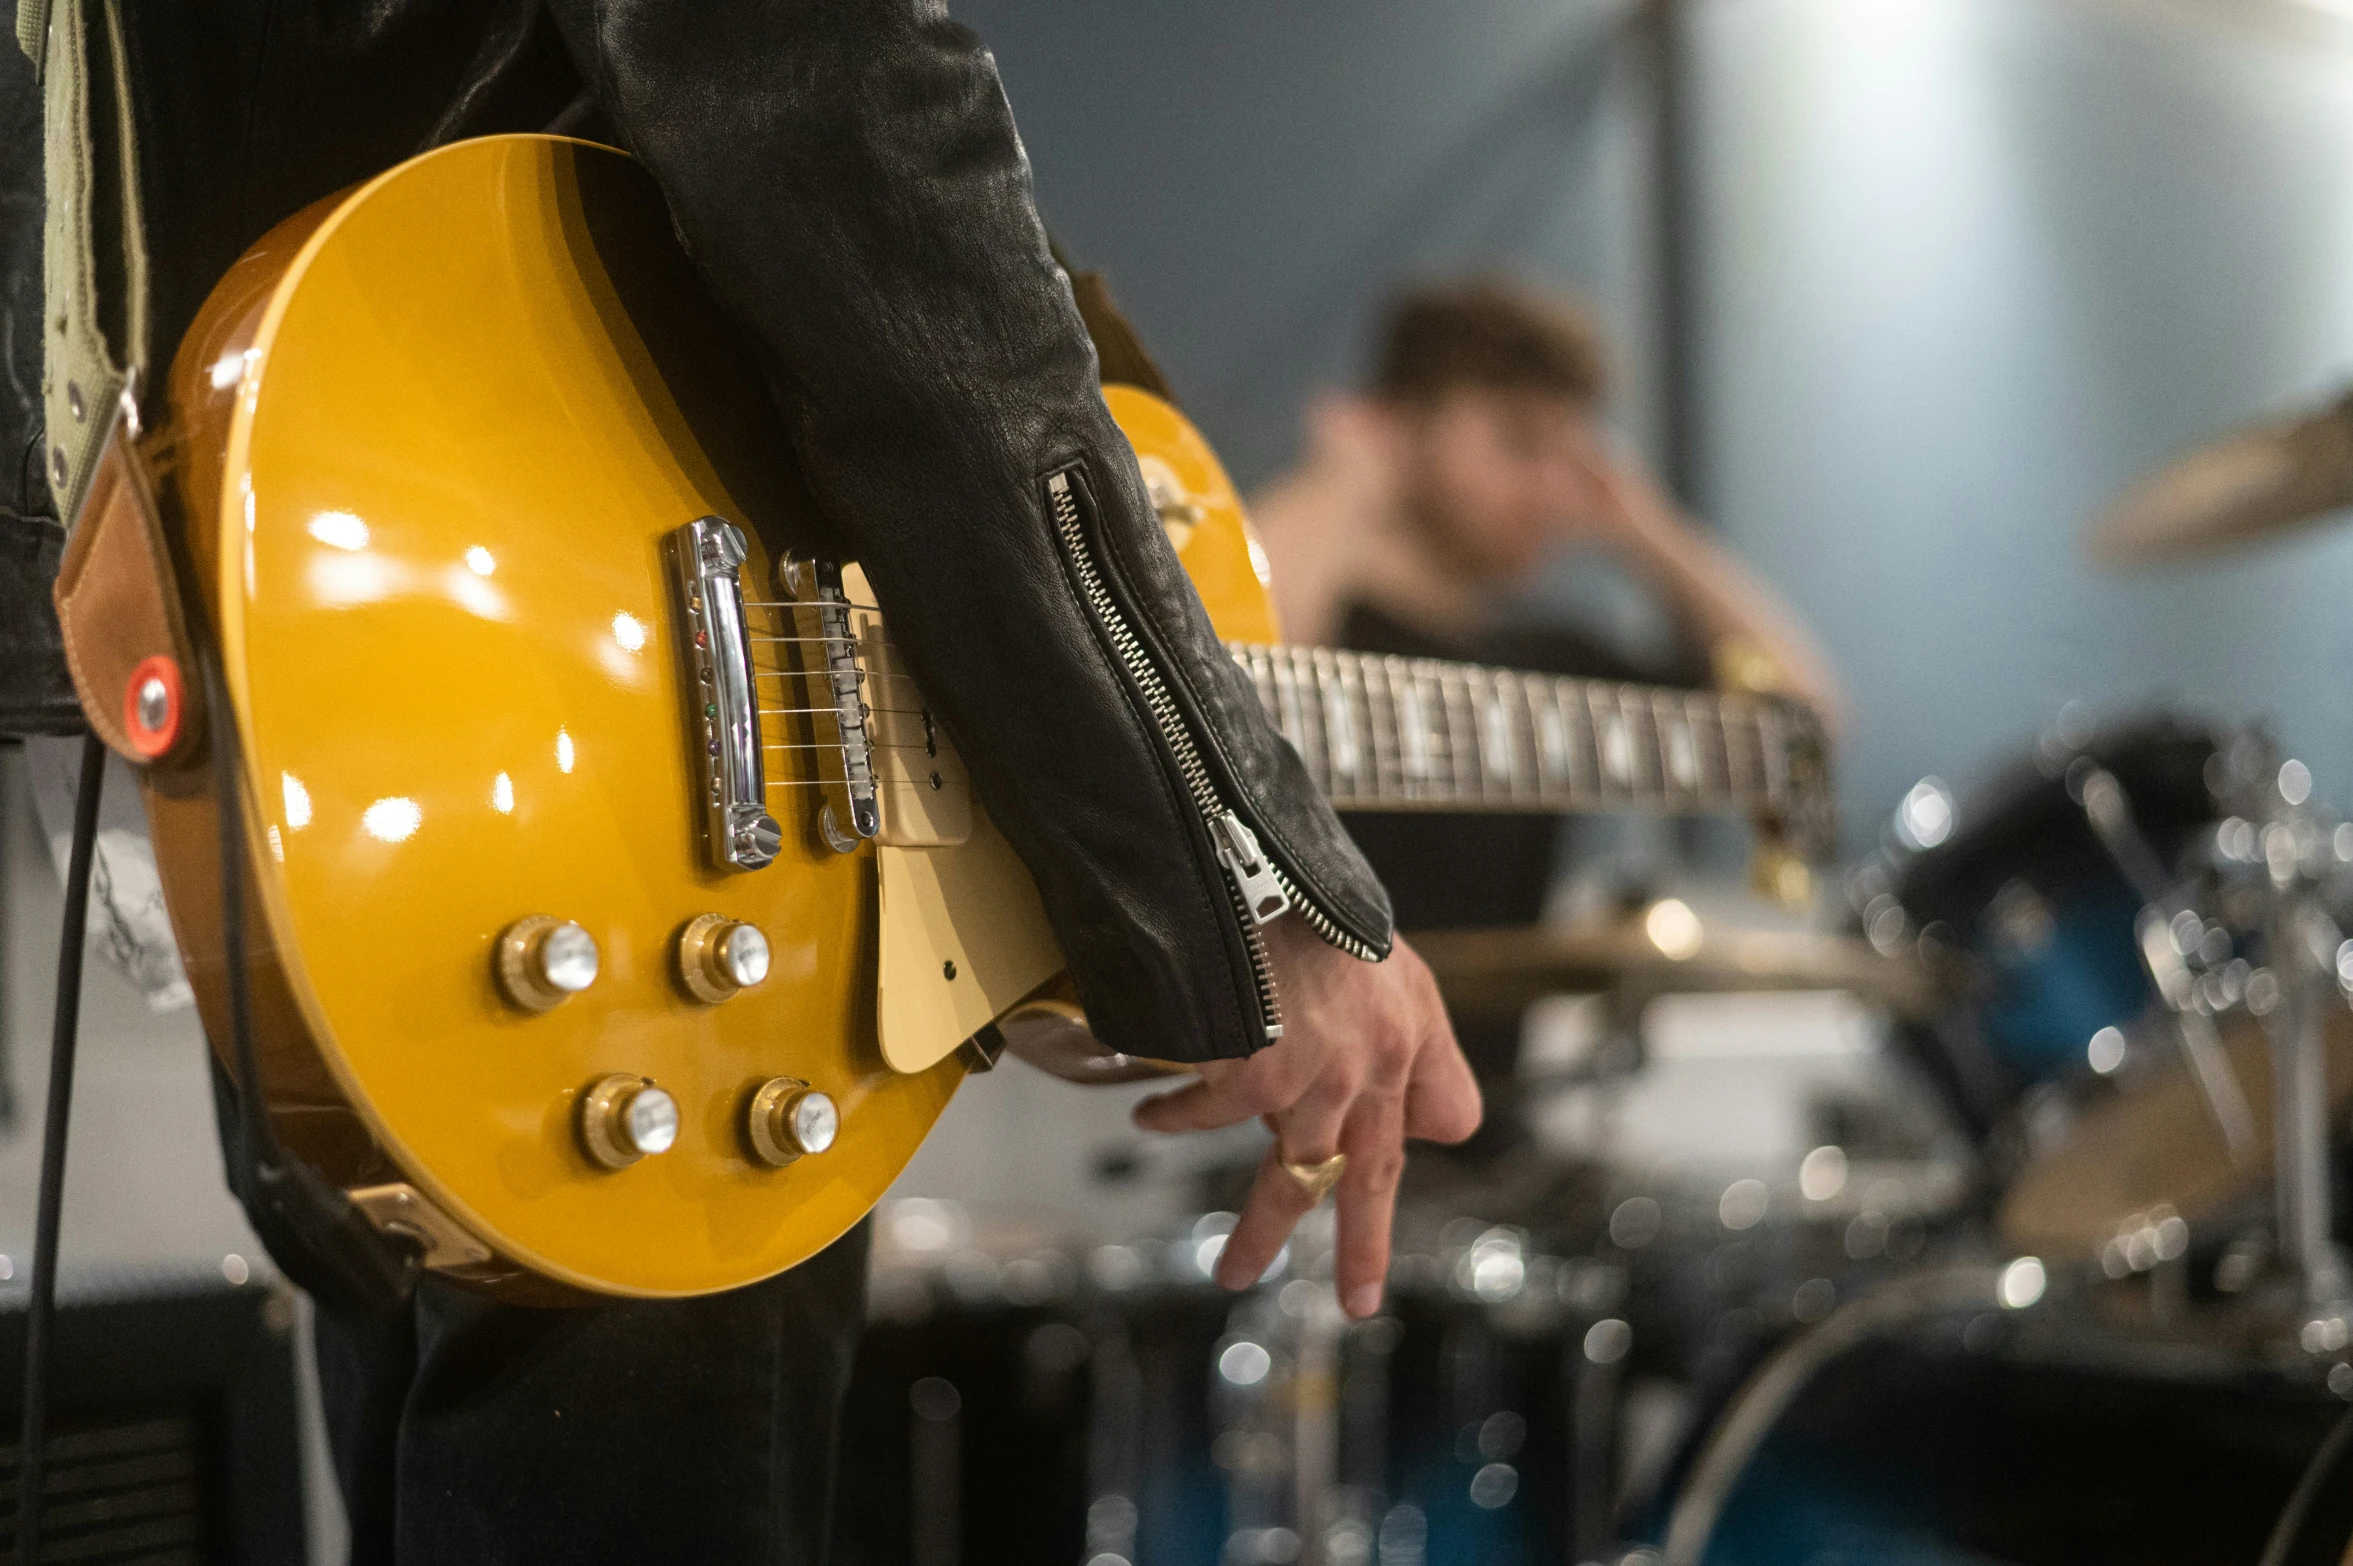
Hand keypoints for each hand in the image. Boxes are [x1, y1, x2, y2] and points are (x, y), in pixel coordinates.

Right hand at [1131, 919, 1480, 1317]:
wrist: (1257, 860)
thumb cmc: (1304, 897)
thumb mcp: (1383, 949)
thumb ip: (1399, 1024)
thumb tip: (1422, 1113)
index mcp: (1408, 1029)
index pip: (1442, 1115)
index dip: (1413, 1137)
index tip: (1381, 1158)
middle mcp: (1379, 1061)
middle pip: (1375, 1175)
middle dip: (1363, 1246)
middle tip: (1358, 1303)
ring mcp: (1324, 1074)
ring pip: (1296, 1177)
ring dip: (1262, 1232)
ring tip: (1235, 1272)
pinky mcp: (1267, 1072)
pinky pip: (1214, 1114)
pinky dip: (1177, 1116)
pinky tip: (1150, 1117)